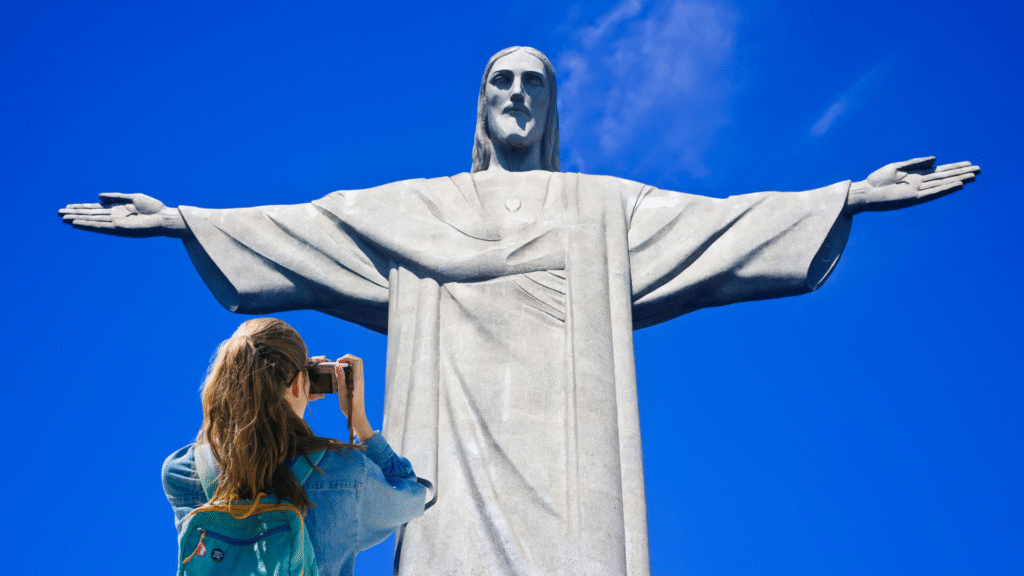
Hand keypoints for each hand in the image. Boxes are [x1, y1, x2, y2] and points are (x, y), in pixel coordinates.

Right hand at [58, 193, 188, 237]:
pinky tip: (77, 223)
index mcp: (116, 209)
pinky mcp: (119, 229)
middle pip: (90, 215)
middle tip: (58, 213)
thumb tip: (98, 196)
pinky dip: (88, 225)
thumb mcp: (133, 197)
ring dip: (77, 219)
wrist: (164, 217)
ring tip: (63, 218)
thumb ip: (116, 197)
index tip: (67, 207)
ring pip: (92, 221)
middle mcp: (113, 217)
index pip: (94, 208)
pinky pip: (100, 227)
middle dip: (75, 213)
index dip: (81, 207)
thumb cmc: (153, 208)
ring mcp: (115, 223)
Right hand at [330, 354, 374, 440]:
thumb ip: (340, 378)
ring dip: (347, 365)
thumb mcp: (342, 392)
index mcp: (358, 379)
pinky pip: (354, 373)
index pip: (356, 361)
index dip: (346, 358)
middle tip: (338, 364)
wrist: (357, 416)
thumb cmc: (349, 406)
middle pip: (358, 361)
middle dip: (347, 359)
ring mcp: (360, 381)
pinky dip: (347, 371)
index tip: (337, 362)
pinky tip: (341, 377)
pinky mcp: (358, 384)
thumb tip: (338, 366)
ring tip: (338, 371)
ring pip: (356, 366)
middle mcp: (361, 379)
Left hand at [845, 157, 979, 213]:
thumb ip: (916, 163)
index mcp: (916, 175)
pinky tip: (958, 185)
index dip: (955, 167)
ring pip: (942, 184)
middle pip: (945, 177)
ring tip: (973, 176)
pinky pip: (933, 193)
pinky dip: (946, 189)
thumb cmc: (877, 180)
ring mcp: (918, 191)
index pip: (940, 171)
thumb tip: (935, 159)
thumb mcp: (897, 167)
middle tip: (979, 169)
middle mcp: (920, 183)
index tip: (969, 164)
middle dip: (961, 173)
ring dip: (958, 180)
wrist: (865, 193)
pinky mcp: (913, 198)